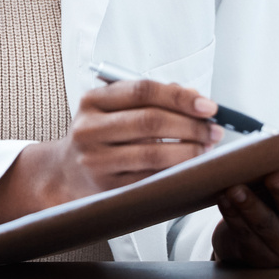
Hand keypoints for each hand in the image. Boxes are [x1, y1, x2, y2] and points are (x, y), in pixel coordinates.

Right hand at [0, 78, 221, 229]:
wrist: (65, 173)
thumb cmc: (99, 135)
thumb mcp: (113, 108)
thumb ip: (150, 98)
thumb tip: (193, 96)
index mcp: (92, 100)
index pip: (142, 90)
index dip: (179, 97)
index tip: (208, 105)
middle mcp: (89, 129)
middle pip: (150, 121)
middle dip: (191, 126)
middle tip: (213, 130)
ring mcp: (95, 160)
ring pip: (153, 154)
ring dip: (189, 151)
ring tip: (206, 149)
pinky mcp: (106, 187)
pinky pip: (149, 179)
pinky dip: (175, 173)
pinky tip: (189, 167)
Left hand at [212, 164, 278, 266]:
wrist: (251, 237)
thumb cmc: (271, 200)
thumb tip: (277, 142)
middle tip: (273, 176)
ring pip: (266, 224)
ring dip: (250, 204)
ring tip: (235, 188)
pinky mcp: (260, 258)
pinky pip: (244, 234)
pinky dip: (232, 215)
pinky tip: (223, 199)